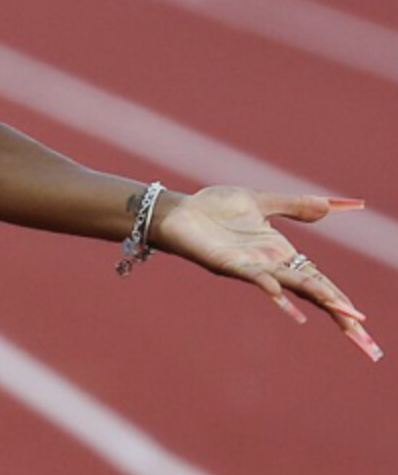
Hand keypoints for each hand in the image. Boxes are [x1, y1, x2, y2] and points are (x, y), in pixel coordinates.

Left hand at [154, 185, 379, 361]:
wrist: (179, 211)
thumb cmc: (215, 209)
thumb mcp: (261, 202)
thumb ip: (295, 205)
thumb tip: (333, 205)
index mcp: (281, 253)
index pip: (319, 281)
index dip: (341, 302)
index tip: (365, 324)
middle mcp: (270, 266)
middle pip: (312, 292)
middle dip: (339, 314)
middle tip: (365, 341)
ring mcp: (251, 267)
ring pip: (290, 285)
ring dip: (314, 298)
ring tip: (342, 312)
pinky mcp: (228, 264)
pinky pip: (252, 276)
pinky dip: (267, 284)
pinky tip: (281, 292)